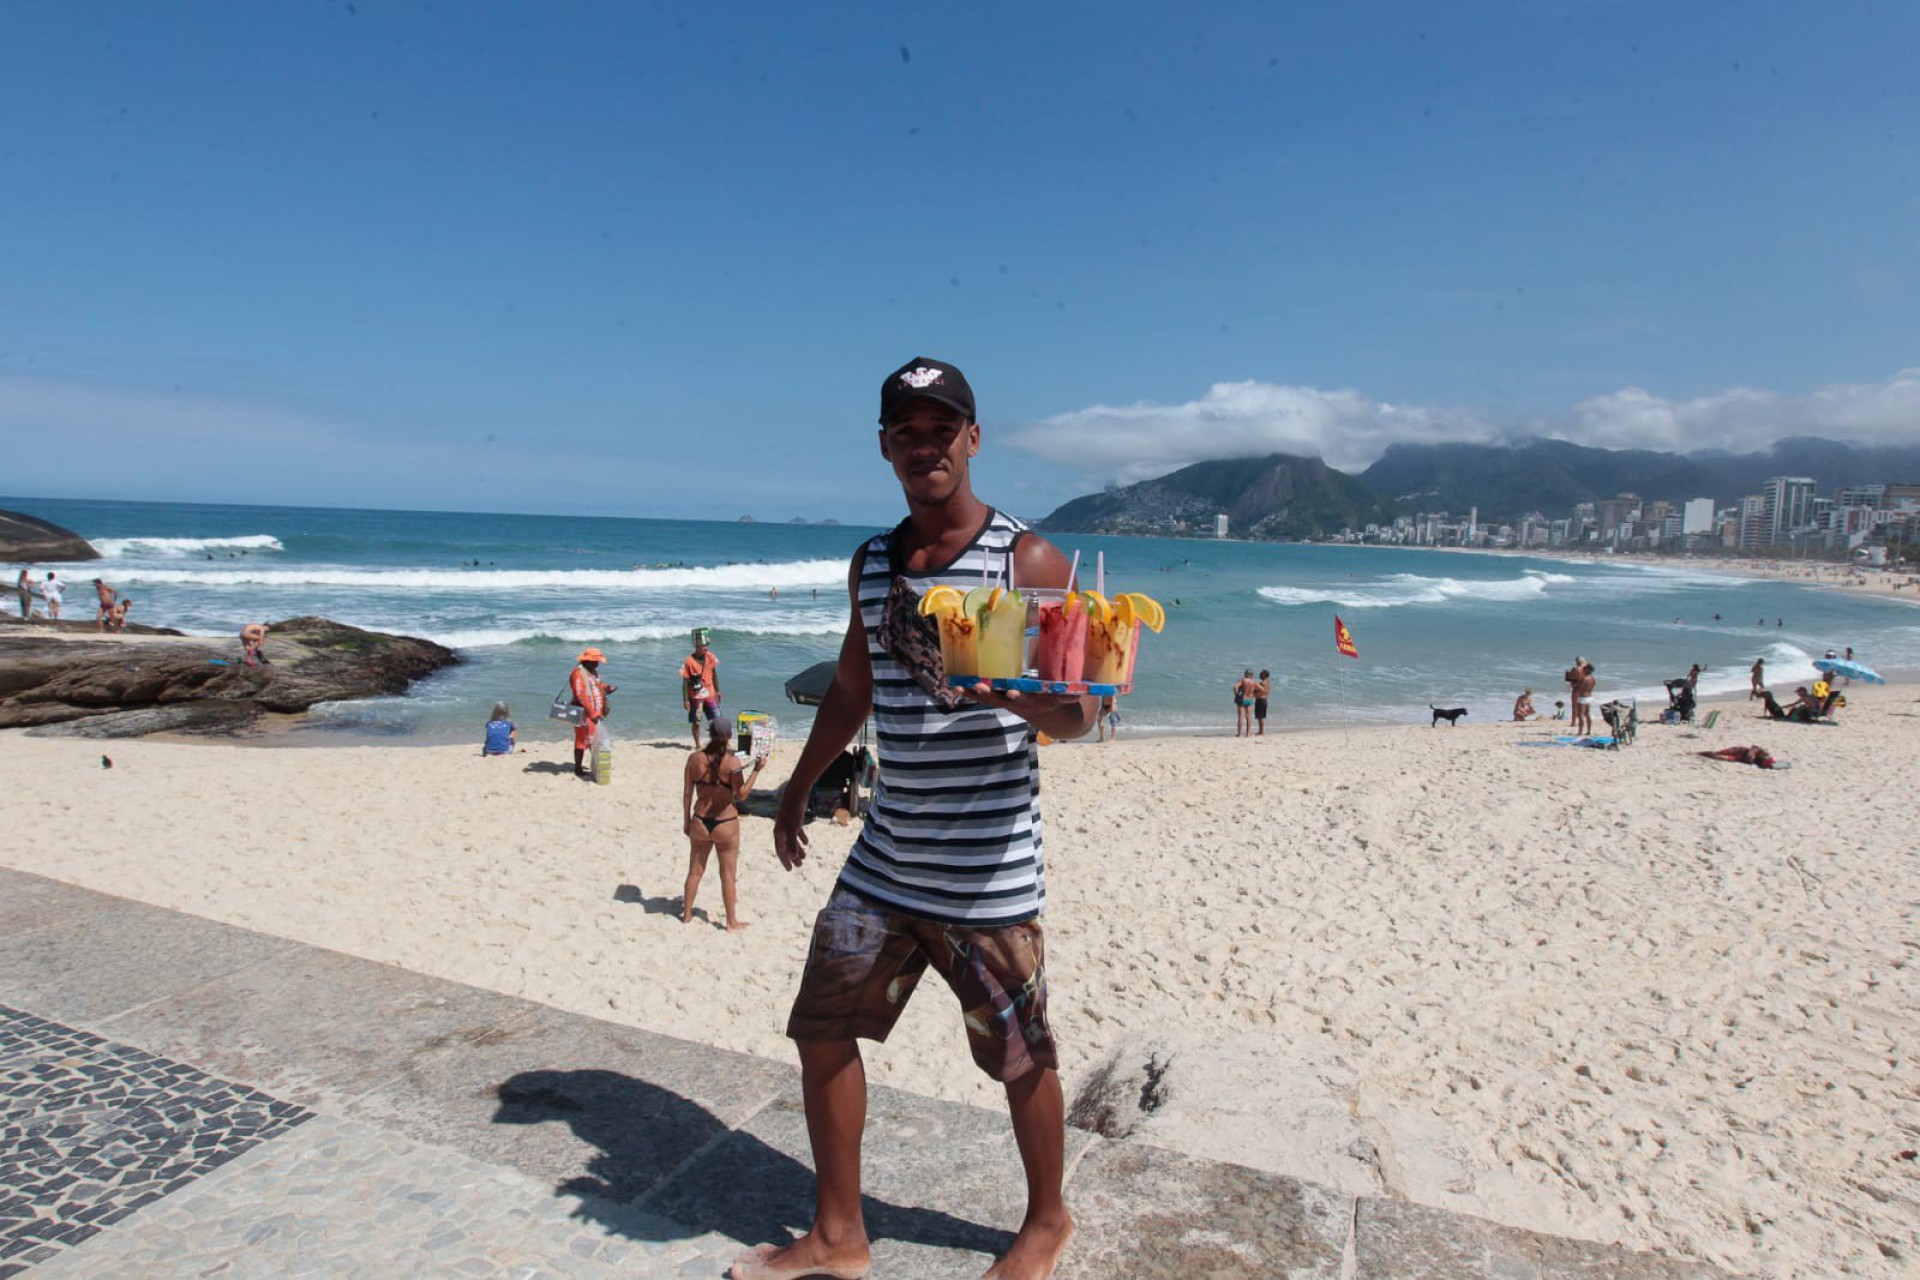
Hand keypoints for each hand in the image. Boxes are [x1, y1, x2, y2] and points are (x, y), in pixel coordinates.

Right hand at [773, 801, 808, 870]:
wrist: (796, 794)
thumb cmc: (793, 812)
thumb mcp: (793, 829)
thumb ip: (792, 843)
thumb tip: (793, 856)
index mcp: (778, 834)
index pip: (780, 851)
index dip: (785, 861)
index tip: (790, 870)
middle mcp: (782, 831)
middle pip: (786, 847)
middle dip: (792, 857)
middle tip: (800, 866)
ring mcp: (788, 826)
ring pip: (792, 841)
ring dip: (798, 849)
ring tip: (804, 857)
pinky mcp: (795, 820)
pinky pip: (797, 832)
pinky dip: (801, 838)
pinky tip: (807, 843)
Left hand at [959, 683, 1089, 732]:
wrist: (1049, 715)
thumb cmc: (1058, 697)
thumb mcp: (1066, 696)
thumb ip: (1071, 693)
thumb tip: (1081, 684)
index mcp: (1037, 700)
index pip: (1029, 699)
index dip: (1020, 697)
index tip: (1012, 692)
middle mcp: (1019, 703)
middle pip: (1002, 700)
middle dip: (991, 694)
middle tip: (980, 686)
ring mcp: (1006, 703)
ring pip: (988, 699)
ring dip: (974, 692)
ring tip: (959, 685)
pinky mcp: (998, 700)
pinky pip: (981, 697)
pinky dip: (968, 692)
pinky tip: (954, 684)